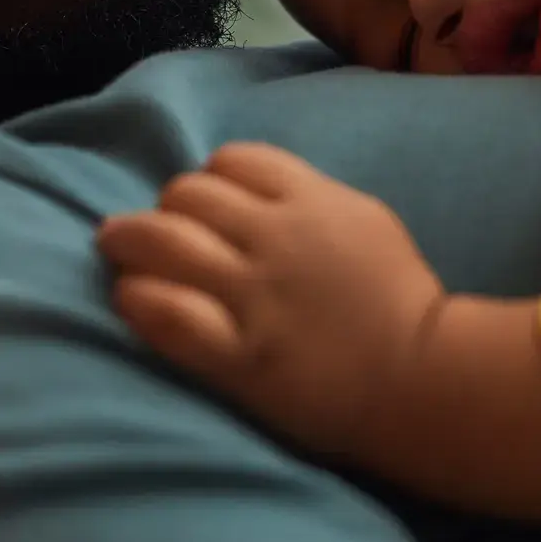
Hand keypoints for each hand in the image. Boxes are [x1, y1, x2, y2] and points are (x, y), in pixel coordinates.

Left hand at [97, 142, 445, 459]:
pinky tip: (129, 298)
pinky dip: (137, 299)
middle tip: (158, 232)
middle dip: (167, 209)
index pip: (233, 160)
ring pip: (163, 241)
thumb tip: (253, 190)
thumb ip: (310, 198)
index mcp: (312, 199)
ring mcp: (254, 296)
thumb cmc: (401, 301)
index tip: (204, 204)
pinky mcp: (238, 355)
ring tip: (115, 248)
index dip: (209, 178)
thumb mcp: (365, 221)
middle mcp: (275, 237)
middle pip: (188, 194)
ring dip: (129, 241)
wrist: (425, 381)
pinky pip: (166, 313)